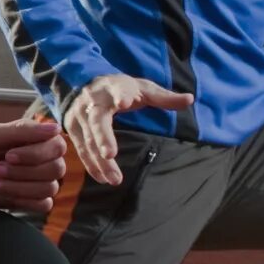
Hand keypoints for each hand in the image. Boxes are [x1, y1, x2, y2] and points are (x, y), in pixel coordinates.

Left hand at [0, 116, 68, 213]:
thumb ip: (23, 131)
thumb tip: (56, 128)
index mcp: (37, 139)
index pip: (58, 147)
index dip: (36, 154)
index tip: (8, 155)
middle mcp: (42, 159)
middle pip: (56, 169)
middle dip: (23, 171)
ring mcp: (37, 180)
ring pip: (50, 188)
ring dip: (19, 186)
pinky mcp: (30, 199)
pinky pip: (44, 204)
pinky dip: (22, 199)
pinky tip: (1, 191)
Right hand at [61, 75, 194, 186]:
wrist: (81, 83)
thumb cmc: (119, 88)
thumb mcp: (142, 88)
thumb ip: (164, 97)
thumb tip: (190, 99)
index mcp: (114, 87)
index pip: (118, 89)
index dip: (121, 94)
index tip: (124, 102)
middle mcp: (93, 101)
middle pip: (97, 120)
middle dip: (102, 137)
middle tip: (111, 155)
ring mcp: (80, 116)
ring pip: (88, 140)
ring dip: (100, 161)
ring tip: (114, 180)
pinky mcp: (72, 130)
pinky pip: (82, 150)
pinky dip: (92, 165)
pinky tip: (103, 179)